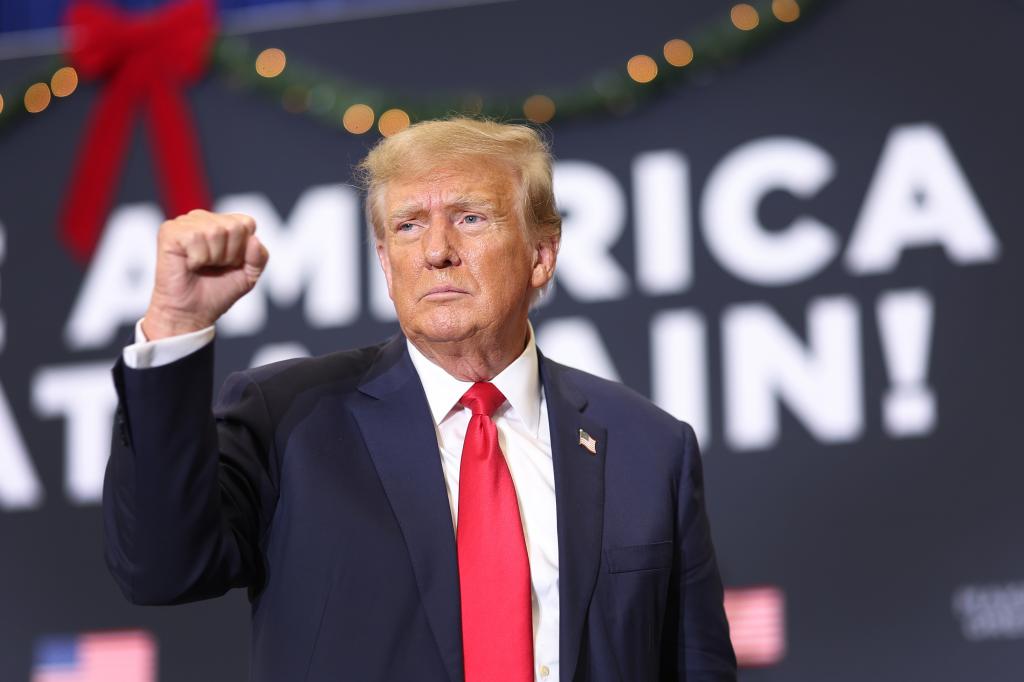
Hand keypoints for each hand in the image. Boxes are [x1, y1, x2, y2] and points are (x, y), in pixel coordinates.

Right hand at [142, 210, 268, 339]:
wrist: (192, 312)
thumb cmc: (218, 292)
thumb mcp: (249, 275)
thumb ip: (259, 257)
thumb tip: (254, 239)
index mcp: (223, 223)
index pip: (247, 223)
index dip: (244, 250)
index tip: (230, 264)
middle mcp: (204, 218)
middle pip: (234, 227)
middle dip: (229, 255)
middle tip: (214, 267)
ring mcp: (185, 222)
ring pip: (215, 231)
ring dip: (213, 258)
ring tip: (202, 266)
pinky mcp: (169, 231)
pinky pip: (195, 237)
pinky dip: (197, 258)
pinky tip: (189, 265)